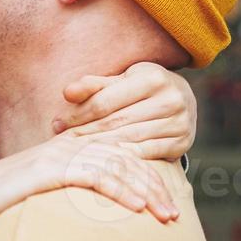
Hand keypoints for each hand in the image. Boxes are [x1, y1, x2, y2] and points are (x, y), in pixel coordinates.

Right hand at [0, 133, 179, 235]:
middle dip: (156, 188)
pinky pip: (95, 175)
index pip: (121, 159)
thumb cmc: (6, 209)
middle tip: (175, 215)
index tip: (169, 206)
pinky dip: (120, 190)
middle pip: (126, 160)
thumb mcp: (48, 202)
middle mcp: (69, 147)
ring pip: (117, 166)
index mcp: (72, 151)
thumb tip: (98, 225)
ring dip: (146, 192)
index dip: (149, 180)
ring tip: (165, 216)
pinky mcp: (51, 167)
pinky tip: (137, 208)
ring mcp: (61, 154)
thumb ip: (73, 201)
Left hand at [54, 61, 196, 161]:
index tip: (57, 124)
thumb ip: (94, 86)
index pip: (105, 101)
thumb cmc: (142, 88)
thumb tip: (67, 93)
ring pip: (129, 140)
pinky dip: (123, 159)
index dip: (79, 114)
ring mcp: (179, 122)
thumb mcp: (122, 80)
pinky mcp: (182, 142)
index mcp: (152, 77)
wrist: (182, 99)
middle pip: (116, 122)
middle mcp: (170, 98)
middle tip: (61, 143)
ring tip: (75, 154)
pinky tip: (102, 163)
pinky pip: (146, 154)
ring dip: (99, 149)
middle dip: (85, 133)